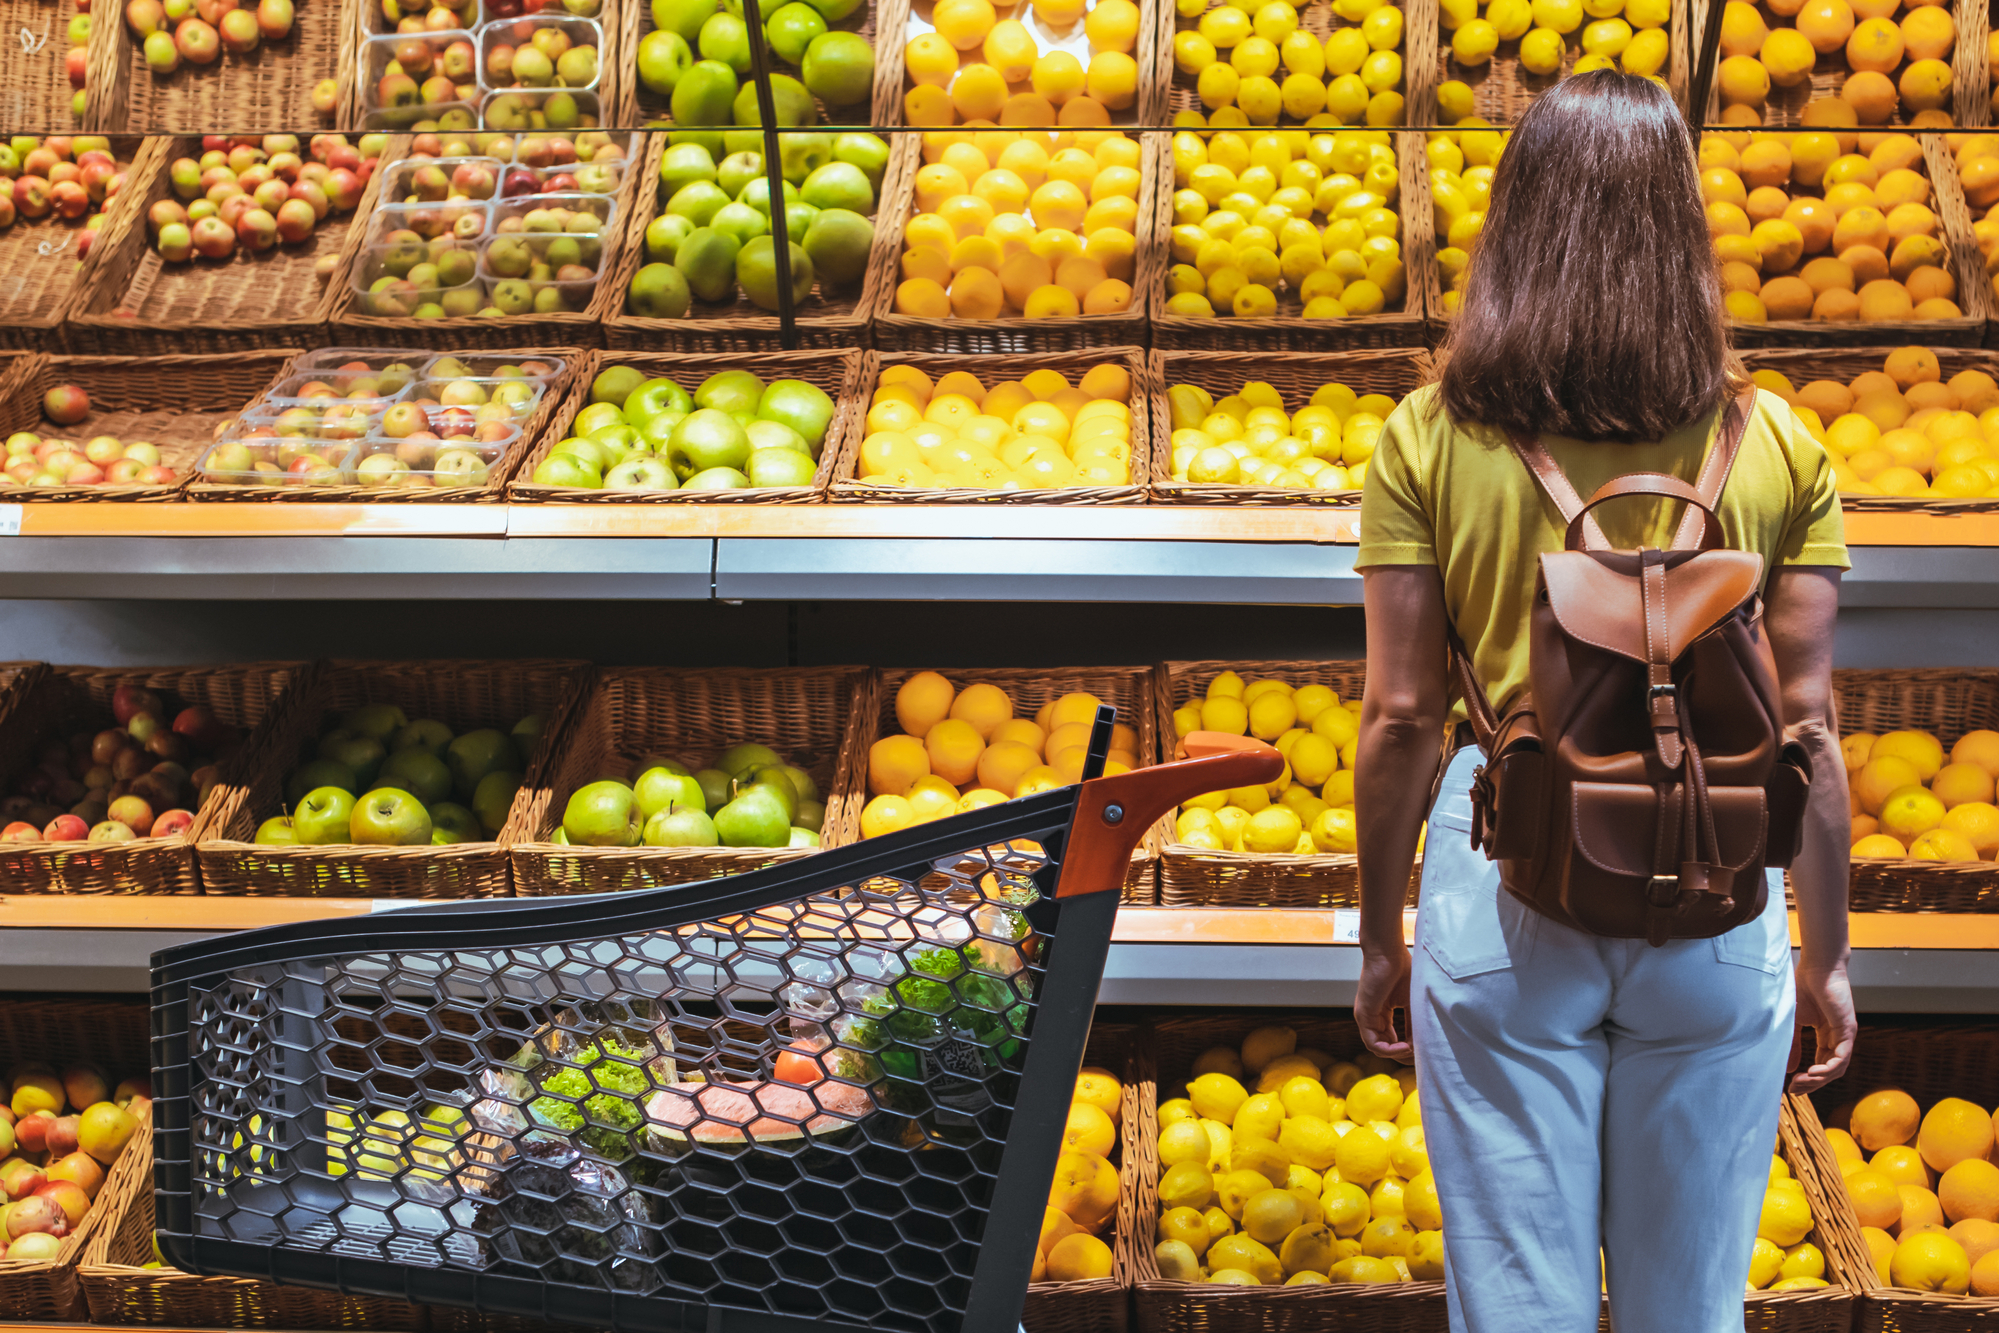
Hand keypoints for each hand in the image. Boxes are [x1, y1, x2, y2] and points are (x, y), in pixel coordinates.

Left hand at [1356, 940, 1413, 1063]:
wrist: (1388, 953)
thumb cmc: (1402, 970)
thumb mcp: (1412, 1002)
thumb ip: (1415, 1023)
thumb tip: (1424, 1044)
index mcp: (1383, 1014)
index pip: (1392, 1041)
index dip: (1408, 1050)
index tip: (1423, 1050)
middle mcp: (1372, 1018)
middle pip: (1385, 1048)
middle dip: (1403, 1056)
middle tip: (1420, 1056)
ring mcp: (1366, 1017)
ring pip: (1378, 1049)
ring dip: (1397, 1054)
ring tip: (1413, 1050)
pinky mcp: (1363, 1015)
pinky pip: (1372, 1043)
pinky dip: (1389, 1050)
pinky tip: (1405, 1046)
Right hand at [1790, 957, 1855, 1093]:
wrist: (1816, 968)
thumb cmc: (1804, 988)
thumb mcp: (1794, 1022)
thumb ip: (1793, 1045)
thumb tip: (1788, 1069)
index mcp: (1827, 1036)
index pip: (1822, 1064)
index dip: (1809, 1078)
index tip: (1791, 1086)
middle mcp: (1839, 1038)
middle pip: (1830, 1070)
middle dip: (1813, 1083)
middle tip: (1795, 1089)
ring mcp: (1845, 1035)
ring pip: (1837, 1067)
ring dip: (1820, 1079)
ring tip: (1801, 1081)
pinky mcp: (1848, 1029)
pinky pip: (1841, 1056)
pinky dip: (1829, 1067)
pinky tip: (1813, 1072)